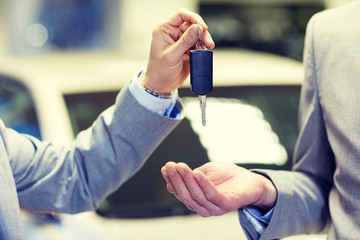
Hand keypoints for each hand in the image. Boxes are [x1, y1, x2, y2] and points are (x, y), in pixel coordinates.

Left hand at [143, 8, 214, 95]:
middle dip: (201, 32)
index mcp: (164, 30)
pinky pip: (198, 43)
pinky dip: (203, 47)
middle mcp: (173, 33)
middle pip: (192, 24)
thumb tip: (196, 29)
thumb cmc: (159, 71)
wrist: (162, 85)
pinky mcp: (187, 49)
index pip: (181, 15)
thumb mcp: (172, 55)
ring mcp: (181, 41)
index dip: (193, 18)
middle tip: (207, 41)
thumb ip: (185, 41)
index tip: (202, 27)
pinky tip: (204, 51)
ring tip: (208, 46)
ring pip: (197, 34)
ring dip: (204, 39)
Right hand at [161, 162, 276, 216]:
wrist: (251, 180)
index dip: (171, 179)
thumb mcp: (205, 172)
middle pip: (185, 195)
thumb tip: (171, 176)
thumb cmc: (228, 176)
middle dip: (176, 179)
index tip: (165, 167)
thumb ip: (190, 176)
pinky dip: (203, 184)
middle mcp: (203, 206)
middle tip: (170, 166)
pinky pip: (212, 195)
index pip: (179, 191)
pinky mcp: (226, 205)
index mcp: (196, 200)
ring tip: (182, 166)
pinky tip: (197, 173)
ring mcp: (214, 208)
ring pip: (196, 195)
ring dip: (187, 180)